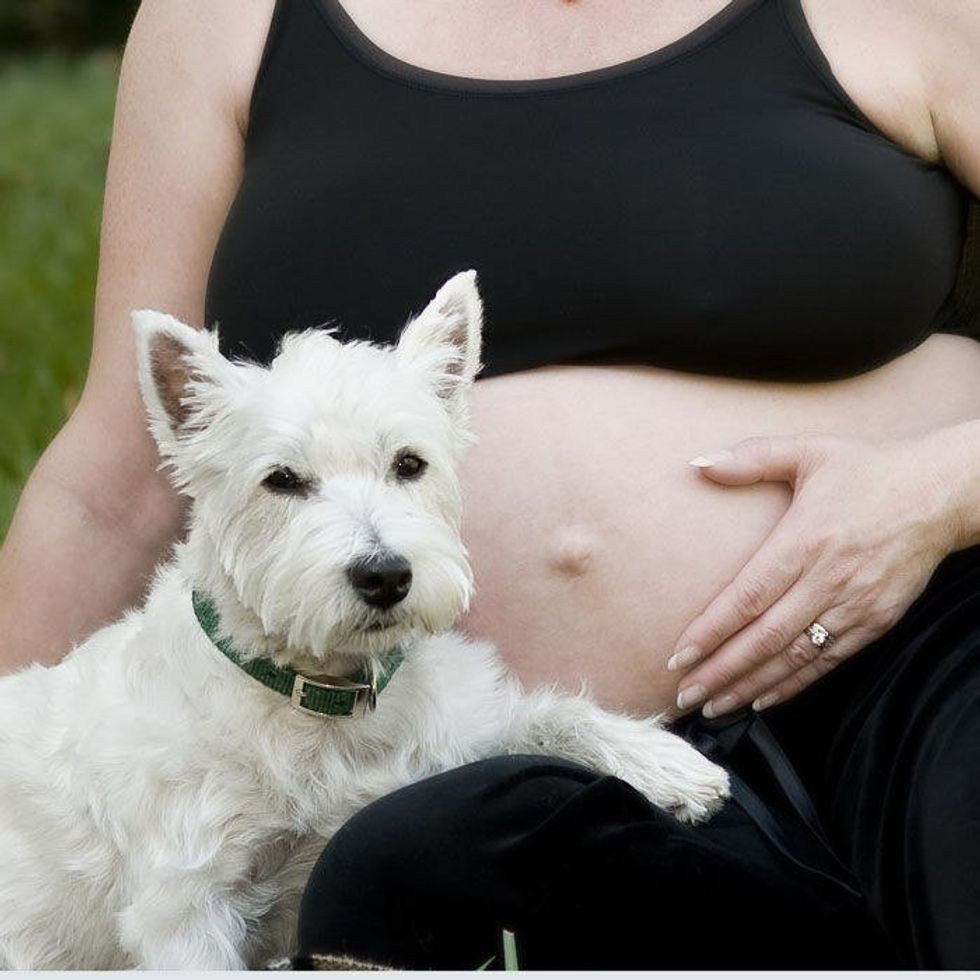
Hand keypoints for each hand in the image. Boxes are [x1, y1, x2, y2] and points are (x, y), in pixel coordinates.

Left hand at [667, 431, 962, 717]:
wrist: (942, 494)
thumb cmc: (867, 470)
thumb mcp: (809, 451)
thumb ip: (751, 457)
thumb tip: (697, 464)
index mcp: (805, 540)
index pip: (748, 597)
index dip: (710, 631)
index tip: (678, 656)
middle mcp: (829, 579)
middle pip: (764, 638)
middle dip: (719, 671)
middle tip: (683, 695)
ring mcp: (855, 606)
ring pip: (793, 658)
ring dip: (749, 686)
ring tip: (712, 706)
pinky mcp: (876, 622)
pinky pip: (826, 663)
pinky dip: (792, 686)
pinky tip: (760, 700)